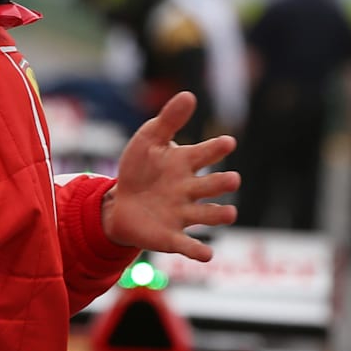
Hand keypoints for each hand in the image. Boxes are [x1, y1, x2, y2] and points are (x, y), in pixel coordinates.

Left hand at [102, 91, 239, 261]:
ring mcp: (182, 214)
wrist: (119, 203)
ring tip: (229, 213)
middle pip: (212, 186)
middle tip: (231, 179)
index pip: (205, 153)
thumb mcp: (148, 141)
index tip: (226, 142)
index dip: (216, 149)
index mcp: (185, 164)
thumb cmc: (140, 169)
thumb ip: (168, 120)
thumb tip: (189, 95)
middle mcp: (190, 190)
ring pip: (207, 215)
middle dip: (222, 183)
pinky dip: (197, 251)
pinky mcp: (171, 236)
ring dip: (219, 215)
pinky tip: (206, 255)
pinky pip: (187, 245)